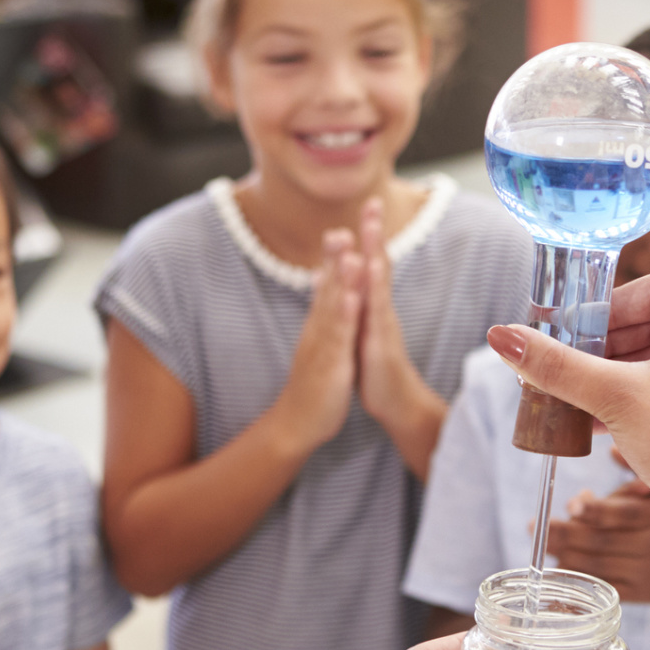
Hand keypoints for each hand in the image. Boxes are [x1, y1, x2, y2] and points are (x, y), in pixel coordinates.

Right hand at [272, 229, 364, 454]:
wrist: (297, 421)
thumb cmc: (312, 383)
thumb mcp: (317, 345)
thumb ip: (319, 318)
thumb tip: (318, 296)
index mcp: (319, 325)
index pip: (326, 285)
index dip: (333, 258)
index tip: (341, 229)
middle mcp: (318, 329)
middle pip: (327, 288)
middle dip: (335, 259)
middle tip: (340, 228)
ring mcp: (323, 345)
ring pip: (333, 307)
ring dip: (341, 280)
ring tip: (348, 253)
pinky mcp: (331, 363)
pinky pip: (339, 337)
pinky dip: (345, 317)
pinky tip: (352, 299)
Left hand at [355, 199, 438, 437]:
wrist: (394, 401)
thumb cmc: (376, 367)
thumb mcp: (364, 329)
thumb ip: (360, 304)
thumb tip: (350, 282)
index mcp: (373, 305)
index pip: (371, 263)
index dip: (369, 235)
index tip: (367, 206)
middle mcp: (381, 308)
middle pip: (379, 262)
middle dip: (375, 232)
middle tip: (374, 201)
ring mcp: (383, 322)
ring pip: (380, 282)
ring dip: (376, 252)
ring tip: (373, 226)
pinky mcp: (382, 340)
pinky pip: (378, 310)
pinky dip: (375, 288)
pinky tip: (372, 269)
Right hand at [486, 273, 649, 542]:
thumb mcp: (613, 396)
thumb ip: (556, 365)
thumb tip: (503, 338)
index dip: (610, 307)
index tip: (576, 332)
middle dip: (606, 346)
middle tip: (568, 364)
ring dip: (614, 374)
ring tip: (575, 395)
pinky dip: (634, 396)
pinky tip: (595, 420)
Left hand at [551, 469, 649, 635]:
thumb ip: (643, 472)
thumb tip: (613, 450)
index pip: (625, 515)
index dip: (596, 510)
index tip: (574, 504)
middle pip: (602, 540)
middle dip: (565, 532)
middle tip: (536, 524)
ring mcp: (644, 573)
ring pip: (597, 564)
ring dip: (563, 552)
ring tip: (540, 538)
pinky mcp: (639, 593)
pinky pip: (603, 587)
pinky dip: (578, 578)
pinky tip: (557, 567)